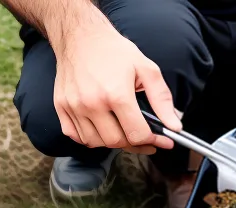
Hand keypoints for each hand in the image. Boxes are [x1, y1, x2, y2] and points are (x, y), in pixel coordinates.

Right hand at [53, 16, 179, 153]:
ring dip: (110, 140)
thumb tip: (174, 126)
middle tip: (141, 134)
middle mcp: (92, 103)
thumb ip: (162, 100)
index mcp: (116, 94)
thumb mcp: (146, 69)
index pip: (136, 134)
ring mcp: (74, 107)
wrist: (81, 36)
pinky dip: (89, 137)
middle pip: (115, 142)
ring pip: (95, 143)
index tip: (160, 140)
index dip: (152, 140)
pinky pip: (76, 136)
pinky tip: (99, 126)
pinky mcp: (61, 107)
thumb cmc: (114, 51)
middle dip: (132, 141)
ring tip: (120, 127)